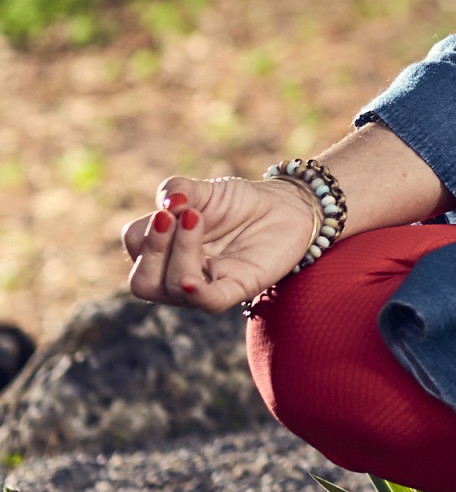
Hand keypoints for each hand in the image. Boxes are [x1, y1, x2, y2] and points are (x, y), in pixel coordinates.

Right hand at [121, 174, 320, 314]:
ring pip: (172, 289)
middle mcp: (180, 274)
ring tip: (196, 217)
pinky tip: (189, 279)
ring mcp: (207, 284)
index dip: (146, 228)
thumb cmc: (239, 202)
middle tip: (174, 216)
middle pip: (142, 282)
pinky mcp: (238, 289)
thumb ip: (178, 189)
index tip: (172, 205)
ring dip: (180, 250)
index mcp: (165, 251)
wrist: (284, 207)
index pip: (135, 246)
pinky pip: (209, 302)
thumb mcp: (204, 188)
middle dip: (153, 248)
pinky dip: (196, 293)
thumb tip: (166, 202)